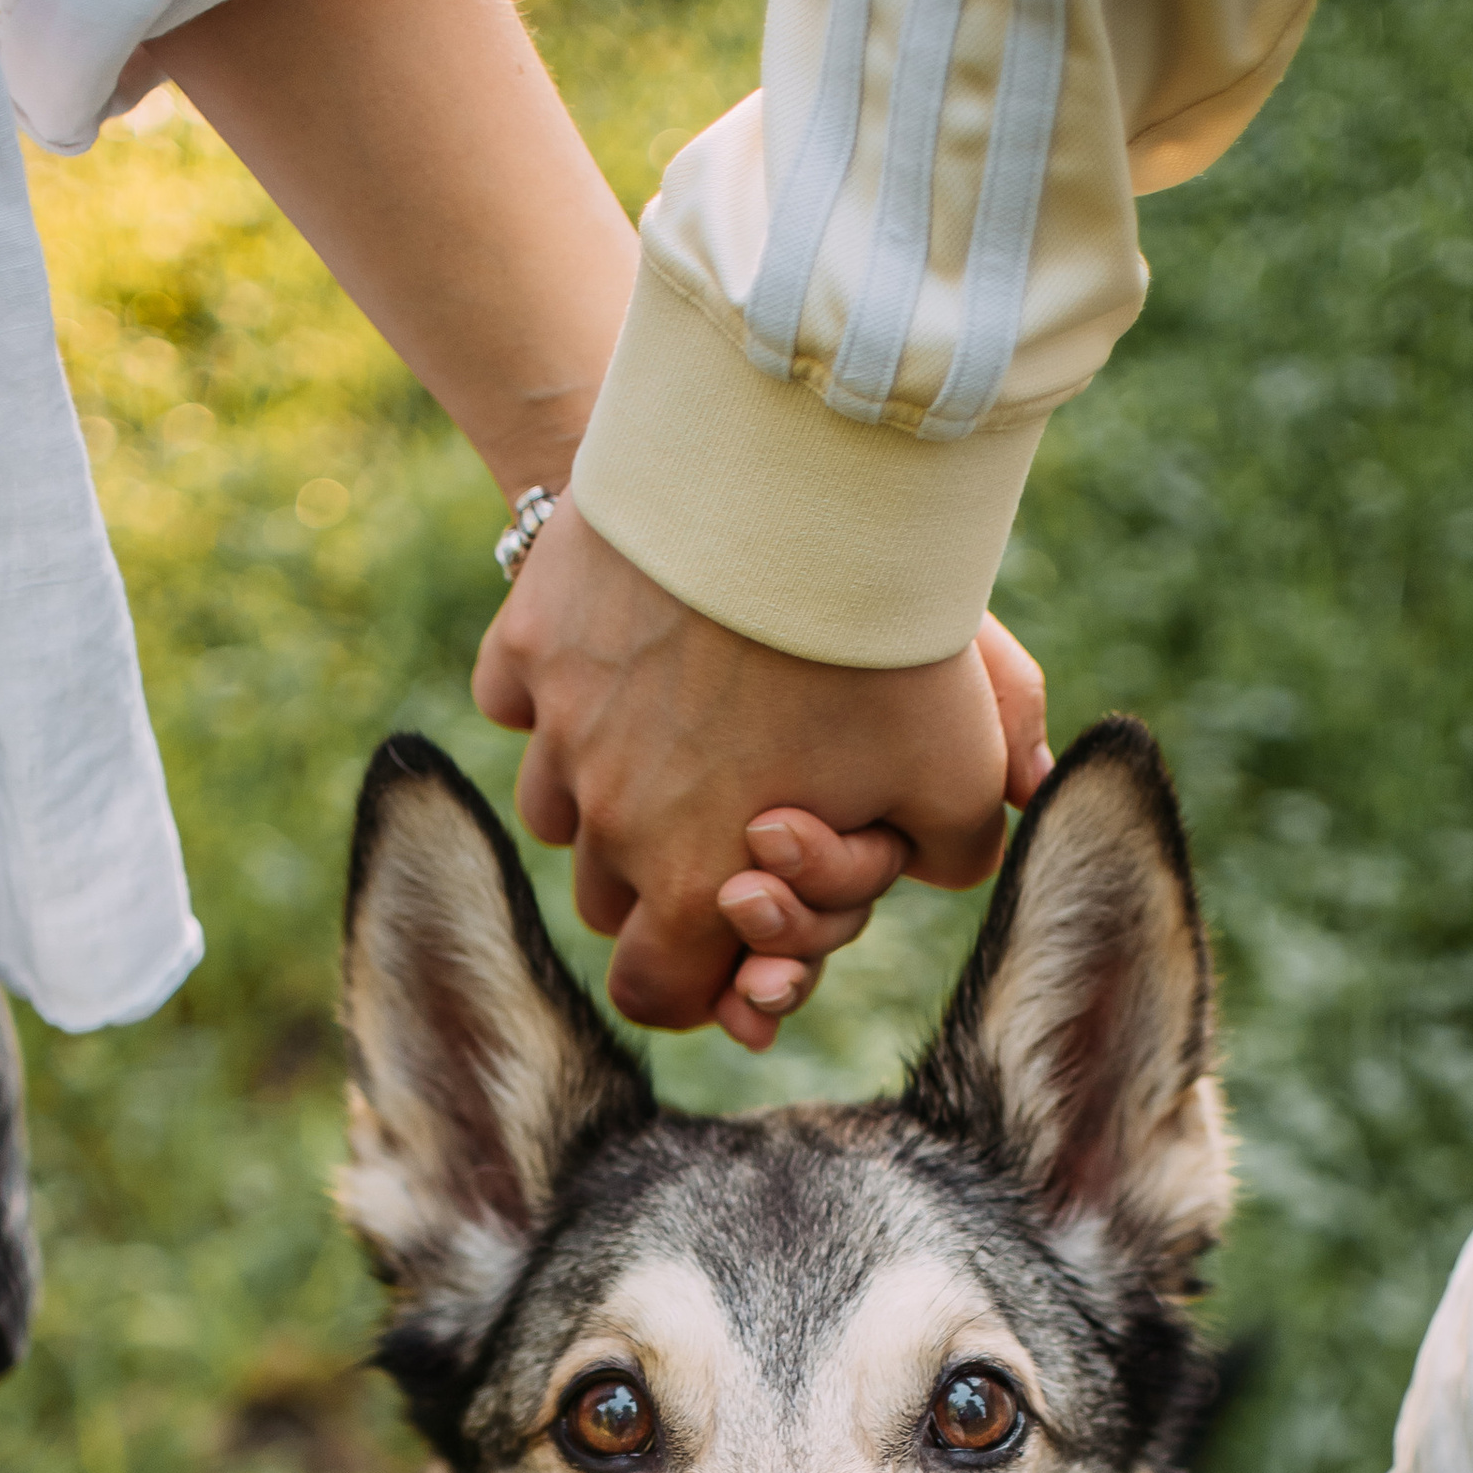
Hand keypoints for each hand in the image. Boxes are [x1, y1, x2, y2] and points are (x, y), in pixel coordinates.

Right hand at [473, 502, 1049, 1047]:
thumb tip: (927, 868)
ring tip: (670, 727)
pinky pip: (514, 694)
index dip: (692, 984)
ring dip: (602, 787)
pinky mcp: (527, 636)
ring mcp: (555, 728)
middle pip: (603, 901)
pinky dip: (553, 687)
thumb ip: (949, 852)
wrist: (794, 477)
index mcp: (694, 883)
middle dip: (656, 879)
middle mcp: (606, 822)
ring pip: (554, 803)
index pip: (653, 995)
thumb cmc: (884, 644)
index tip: (728, 935)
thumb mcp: (959, 772)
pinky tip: (614, 648)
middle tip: (722, 813)